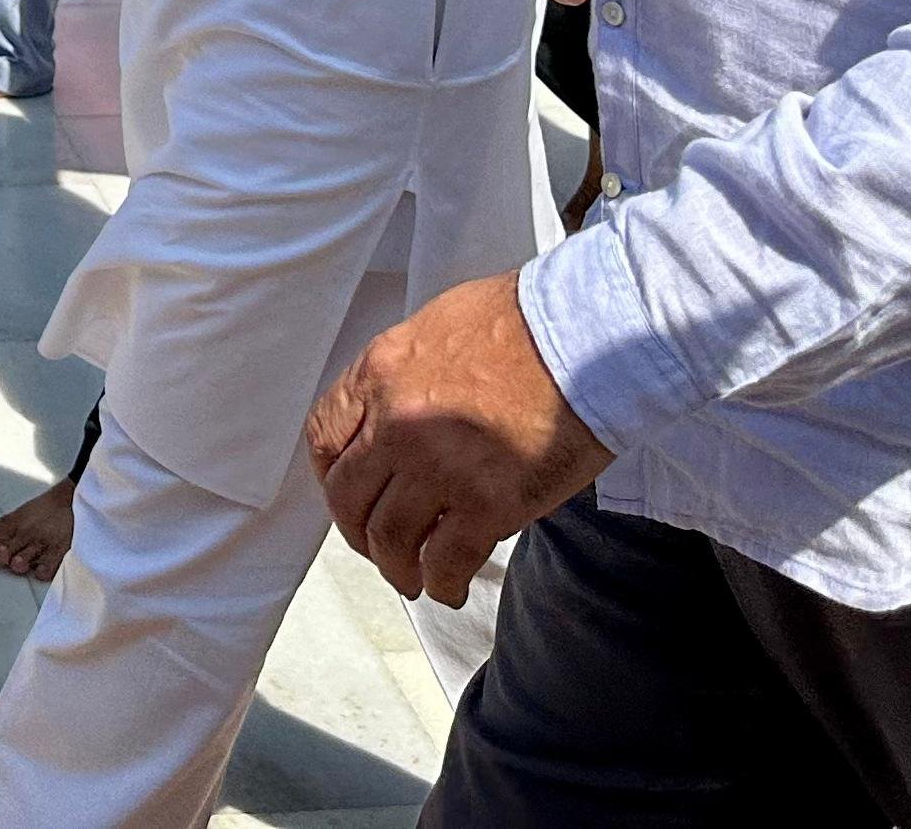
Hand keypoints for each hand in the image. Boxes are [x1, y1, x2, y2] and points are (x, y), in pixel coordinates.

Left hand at [305, 273, 611, 606]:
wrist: (585, 337)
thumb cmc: (525, 323)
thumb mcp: (436, 326)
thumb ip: (405, 375)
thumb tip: (394, 413)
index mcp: (381, 372)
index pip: (324, 435)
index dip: (331, 475)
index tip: (347, 493)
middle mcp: (397, 422)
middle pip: (349, 497)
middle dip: (357, 531)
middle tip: (377, 547)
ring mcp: (439, 466)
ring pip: (389, 538)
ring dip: (396, 567)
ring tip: (413, 578)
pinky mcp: (486, 503)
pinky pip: (445, 560)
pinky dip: (442, 582)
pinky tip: (450, 587)